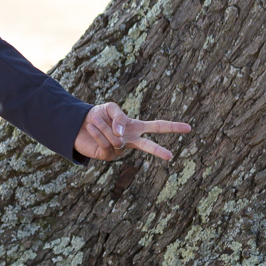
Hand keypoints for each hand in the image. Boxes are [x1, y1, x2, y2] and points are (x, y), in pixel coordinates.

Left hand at [74, 102, 191, 161]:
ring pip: (116, 138)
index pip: (157, 126)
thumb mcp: (110, 108)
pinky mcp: (106, 155)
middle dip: (158, 150)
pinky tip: (90, 127)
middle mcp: (130, 140)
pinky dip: (98, 132)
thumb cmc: (96, 115)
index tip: (189, 128)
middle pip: (147, 146)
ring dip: (103, 126)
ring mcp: (119, 150)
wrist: (76, 123)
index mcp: (135, 127)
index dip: (173, 127)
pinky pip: (106, 143)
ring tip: (94, 120)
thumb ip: (120, 118)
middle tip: (171, 156)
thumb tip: (123, 135)